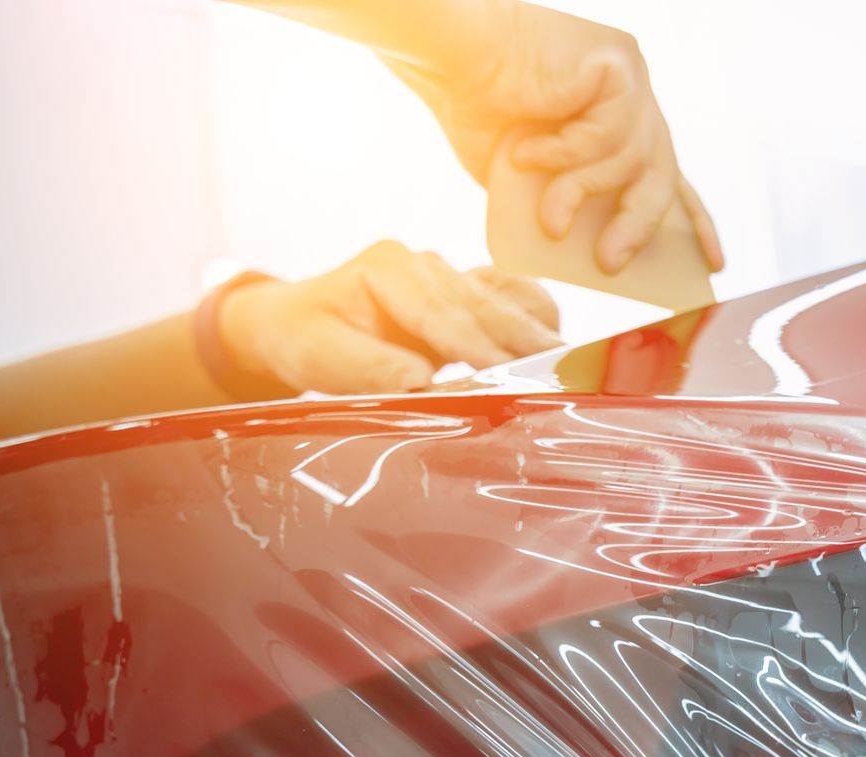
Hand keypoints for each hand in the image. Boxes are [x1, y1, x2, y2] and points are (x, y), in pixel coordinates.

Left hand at [219, 241, 560, 393]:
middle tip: (556, 373)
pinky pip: (512, 298)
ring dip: (536, 332)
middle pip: (483, 304)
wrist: (297, 321)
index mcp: (388, 269)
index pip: (441, 311)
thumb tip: (424, 384)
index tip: (502, 375)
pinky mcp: (466, 293)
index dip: (474, 346)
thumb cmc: (306, 339)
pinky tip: (556, 347)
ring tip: (568, 363)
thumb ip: (372, 369)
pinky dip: (536, 320)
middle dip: (520, 341)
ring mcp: (449, 274)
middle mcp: (424, 264)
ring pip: (506, 299)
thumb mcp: (322, 357)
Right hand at [396, 5, 722, 274]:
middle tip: (611, 263)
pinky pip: (609, 132)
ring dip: (582, 195)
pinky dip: (566, 154)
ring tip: (547, 216)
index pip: (672, 175)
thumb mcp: (532, 178)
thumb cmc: (478, 109)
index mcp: (617, 119)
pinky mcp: (618, 64)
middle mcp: (633, 95)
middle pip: (661, 173)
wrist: (448, 57)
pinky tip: (528, 152)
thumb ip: (571, 202)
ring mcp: (630, 77)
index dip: (695, 222)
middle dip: (638, 225)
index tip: (714, 263)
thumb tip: (604, 256)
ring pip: (632, 158)